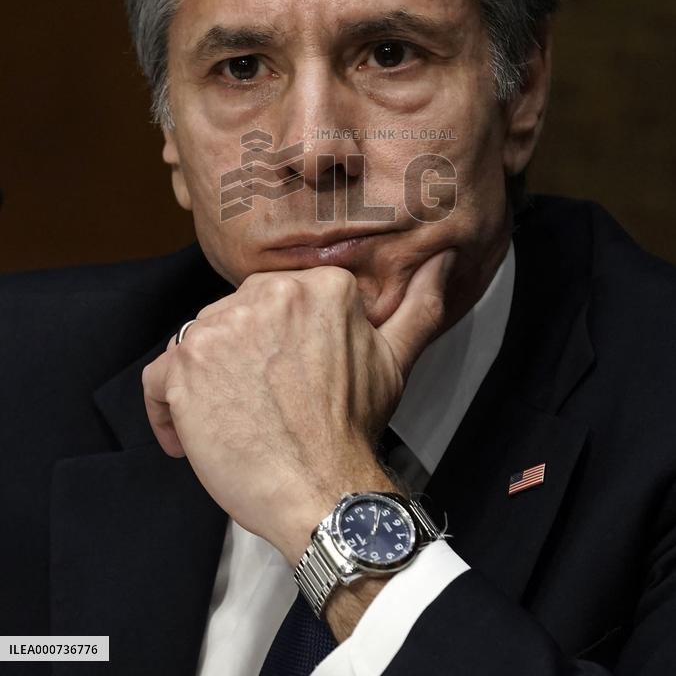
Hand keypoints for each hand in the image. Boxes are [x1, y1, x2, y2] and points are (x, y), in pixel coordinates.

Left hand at [141, 248, 453, 563]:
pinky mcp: (184, 365)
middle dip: (243, 357)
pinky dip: (166, 410)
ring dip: (207, 381)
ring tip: (233, 420)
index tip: (287, 377)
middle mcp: (267, 294)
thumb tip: (442, 262)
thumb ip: (420, 304)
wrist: (322, 489)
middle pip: (236, 316)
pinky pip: (157, 378)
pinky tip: (192, 437)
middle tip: (264, 403)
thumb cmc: (353, 428)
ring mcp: (221, 327)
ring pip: (199, 342)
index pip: (277, 299)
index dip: (277, 342)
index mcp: (317, 285)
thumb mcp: (396, 359)